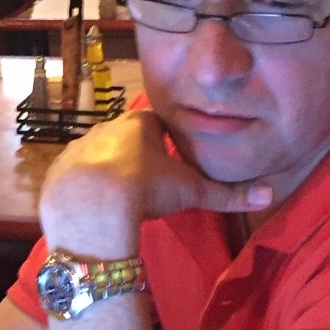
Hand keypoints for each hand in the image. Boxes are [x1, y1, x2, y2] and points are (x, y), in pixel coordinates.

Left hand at [38, 110, 271, 256]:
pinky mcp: (59, 170)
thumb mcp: (191, 192)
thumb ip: (228, 194)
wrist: (91, 205)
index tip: (171, 164)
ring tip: (120, 199)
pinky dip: (83, 188)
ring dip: (108, 171)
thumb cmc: (146, 189)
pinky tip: (93, 206)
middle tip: (147, 185)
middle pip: (126, 138)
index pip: (158, 125)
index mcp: (140, 124)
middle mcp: (107, 128)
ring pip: (98, 155)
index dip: (166, 144)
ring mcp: (79, 147)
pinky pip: (74, 176)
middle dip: (137, 157)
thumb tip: (270, 193)